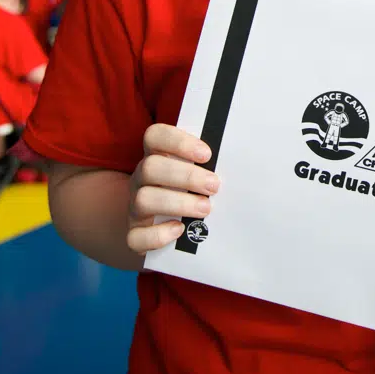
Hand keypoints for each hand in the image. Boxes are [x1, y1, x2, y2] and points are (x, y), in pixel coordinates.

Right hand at [126, 123, 219, 253]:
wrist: (163, 227)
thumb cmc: (190, 193)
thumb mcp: (196, 174)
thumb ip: (209, 166)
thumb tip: (239, 163)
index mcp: (156, 157)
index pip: (154, 136)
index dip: (178, 142)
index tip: (206, 154)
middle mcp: (141, 180)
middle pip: (150, 167)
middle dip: (186, 176)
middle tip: (214, 186)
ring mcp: (134, 208)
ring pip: (144, 199)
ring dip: (178, 203)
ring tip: (205, 209)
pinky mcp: (135, 235)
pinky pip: (137, 237)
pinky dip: (159, 235)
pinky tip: (180, 230)